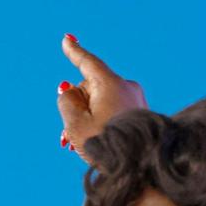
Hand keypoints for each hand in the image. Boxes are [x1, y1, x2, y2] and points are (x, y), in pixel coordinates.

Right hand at [57, 35, 147, 162]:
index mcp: (111, 84)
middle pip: (90, 88)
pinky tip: (93, 141)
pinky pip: (112, 110)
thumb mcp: (75, 124)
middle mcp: (126, 87)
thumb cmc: (105, 145)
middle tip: (66, 136)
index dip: (75, 51)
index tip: (67, 39)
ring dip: (85, 118)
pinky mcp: (139, 112)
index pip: (88, 62)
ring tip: (76, 144)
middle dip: (76, 107)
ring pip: (100, 101)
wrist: (139, 167)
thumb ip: (66, 102)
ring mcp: (135, 99)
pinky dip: (99, 121)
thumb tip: (69, 90)